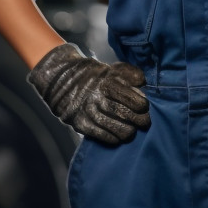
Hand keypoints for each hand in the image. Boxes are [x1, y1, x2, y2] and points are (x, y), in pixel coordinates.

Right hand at [28, 43, 150, 144]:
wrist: (62, 81)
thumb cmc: (94, 76)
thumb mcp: (111, 69)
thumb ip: (128, 73)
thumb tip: (142, 82)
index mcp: (106, 81)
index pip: (129, 96)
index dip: (141, 104)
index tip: (145, 107)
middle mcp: (97, 96)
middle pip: (122, 112)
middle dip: (138, 120)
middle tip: (145, 122)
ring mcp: (88, 111)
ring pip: (112, 126)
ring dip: (127, 131)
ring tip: (133, 132)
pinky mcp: (80, 123)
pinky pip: (99, 135)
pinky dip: (111, 138)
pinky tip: (119, 138)